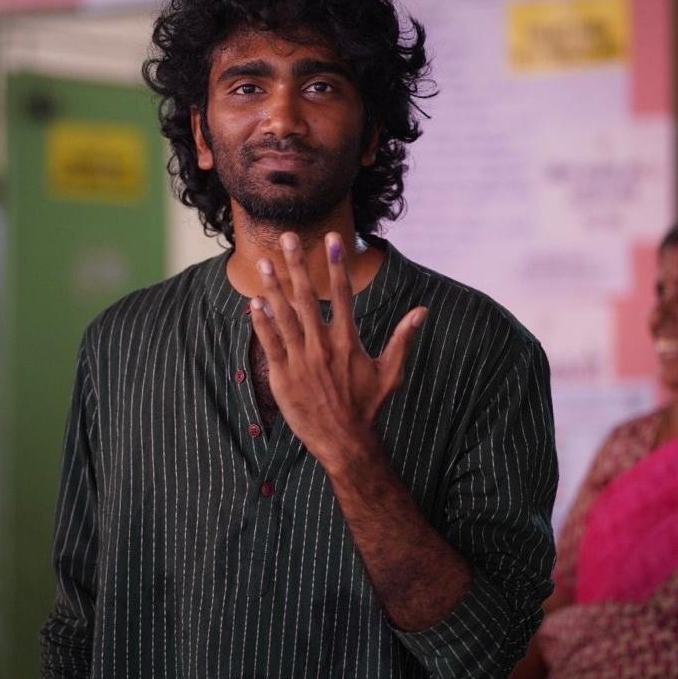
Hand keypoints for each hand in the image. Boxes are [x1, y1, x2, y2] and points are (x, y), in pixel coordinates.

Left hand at [249, 231, 425, 468]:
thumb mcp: (391, 372)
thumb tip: (423, 311)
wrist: (344, 441)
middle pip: (308, 296)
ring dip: (273, 287)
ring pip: (284, 316)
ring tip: (265, 262)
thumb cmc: (368, 406)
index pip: (343, 293)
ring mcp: (300, 360)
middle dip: (298, 264)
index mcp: (348, 340)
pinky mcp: (282, 375)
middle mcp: (323, 345)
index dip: (337, 264)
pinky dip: (262, 322)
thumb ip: (403, 338)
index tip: (333, 239)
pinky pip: (269, 343)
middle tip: (289, 237)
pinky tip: (255, 303)